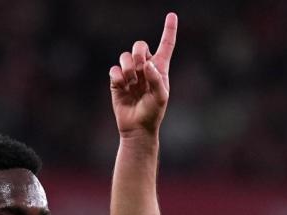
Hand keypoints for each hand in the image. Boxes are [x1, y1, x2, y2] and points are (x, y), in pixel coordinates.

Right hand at [109, 13, 177, 136]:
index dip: (169, 30)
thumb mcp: (161, 97)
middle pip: (139, 45)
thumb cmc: (153, 113)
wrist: (137, 128)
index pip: (166, 45)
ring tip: (131, 82)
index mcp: (160, 68)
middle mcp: (145, 68)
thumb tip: (147, 64)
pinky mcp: (117, 81)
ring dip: (128, 68)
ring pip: (125, 56)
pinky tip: (122, 87)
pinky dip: (118, 77)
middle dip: (139, 53)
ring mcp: (130, 74)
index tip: (172, 15)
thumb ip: (157, 79)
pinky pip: (114, 70)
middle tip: (141, 68)